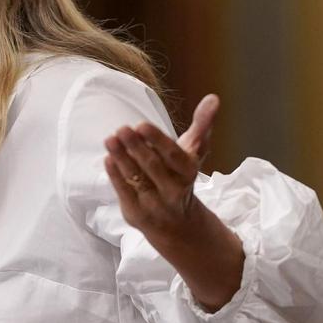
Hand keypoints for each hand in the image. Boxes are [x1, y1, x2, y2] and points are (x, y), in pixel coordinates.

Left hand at [103, 93, 242, 310]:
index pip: (173, 155)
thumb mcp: (194, 153)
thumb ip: (202, 125)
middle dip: (136, 147)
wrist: (178, 224)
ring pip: (136, 179)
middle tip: (122, 128)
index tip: (141, 125)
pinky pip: (124, 192)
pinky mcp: (136, 213)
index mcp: (188, 173)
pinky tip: (109, 158)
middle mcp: (173, 191)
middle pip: (152, 167)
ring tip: (111, 139)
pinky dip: (115, 175)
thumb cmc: (182, 177)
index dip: (157, 141)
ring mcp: (154, 204)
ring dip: (122, 158)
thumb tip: (213, 98)